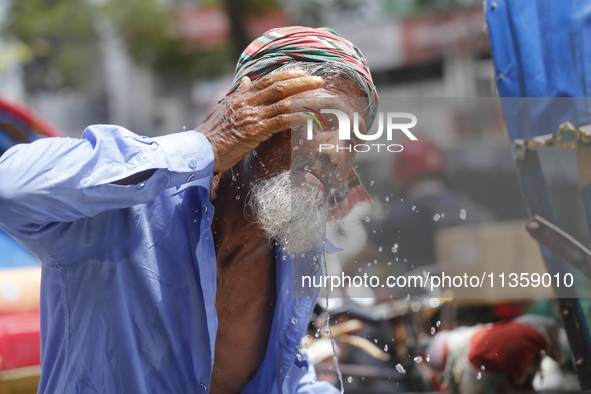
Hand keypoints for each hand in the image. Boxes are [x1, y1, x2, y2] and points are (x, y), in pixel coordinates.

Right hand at [195, 70, 323, 172]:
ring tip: (320, 98)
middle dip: (301, 82)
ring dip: (304, 99)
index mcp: (240, 97)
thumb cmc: (210, 133)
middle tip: (318, 81)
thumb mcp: (222, 109)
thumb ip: (236, 95)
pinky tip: (310, 117)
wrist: (200, 150)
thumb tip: (244, 80)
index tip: (301, 73)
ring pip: (283, 102)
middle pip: (278, 86)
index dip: (286, 75)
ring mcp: (252, 116)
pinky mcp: (255, 131)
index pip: (266, 80)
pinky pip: (281, 121)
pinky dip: (298, 118)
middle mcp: (247, 103)